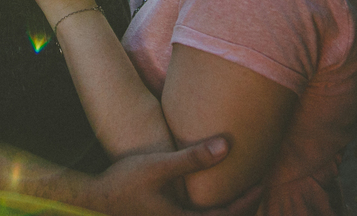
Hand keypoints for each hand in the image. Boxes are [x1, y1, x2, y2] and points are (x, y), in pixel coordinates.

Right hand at [81, 137, 263, 215]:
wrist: (95, 197)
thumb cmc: (124, 181)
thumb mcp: (159, 166)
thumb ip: (192, 159)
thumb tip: (227, 146)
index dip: (247, 200)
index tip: (261, 182)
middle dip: (241, 209)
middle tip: (257, 189)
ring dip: (225, 210)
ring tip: (240, 194)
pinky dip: (209, 210)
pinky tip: (207, 194)